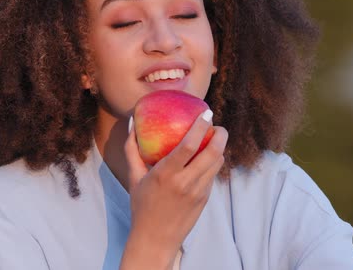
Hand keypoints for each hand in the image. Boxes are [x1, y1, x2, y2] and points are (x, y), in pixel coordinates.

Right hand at [119, 110, 227, 269]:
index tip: (206, 113)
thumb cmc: (141, 205)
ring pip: (217, 163)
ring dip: (219, 148)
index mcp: (166, 174)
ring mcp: (198, 192)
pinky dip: (213, 163)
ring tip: (214, 139)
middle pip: (213, 152)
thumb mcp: (134, 177)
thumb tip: (133, 123)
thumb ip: (132, 149)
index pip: (189, 145)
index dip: (201, 127)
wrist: (155, 238)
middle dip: (220, 135)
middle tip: (217, 125)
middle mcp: (185, 182)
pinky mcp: (205, 199)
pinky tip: (207, 158)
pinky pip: (213, 175)